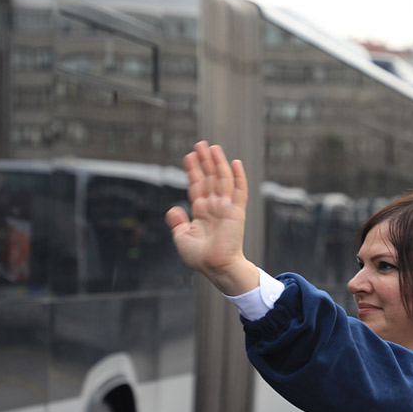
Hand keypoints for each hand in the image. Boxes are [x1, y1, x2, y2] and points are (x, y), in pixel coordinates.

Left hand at [165, 141, 258, 294]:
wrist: (216, 267)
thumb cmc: (200, 257)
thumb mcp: (182, 238)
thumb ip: (177, 222)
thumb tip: (172, 208)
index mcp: (201, 212)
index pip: (197, 185)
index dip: (193, 170)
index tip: (189, 156)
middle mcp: (214, 206)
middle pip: (210, 178)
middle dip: (205, 161)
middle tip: (200, 143)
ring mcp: (226, 207)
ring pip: (222, 179)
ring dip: (218, 163)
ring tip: (213, 147)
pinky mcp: (237, 212)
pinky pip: (239, 191)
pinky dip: (238, 176)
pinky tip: (235, 162)